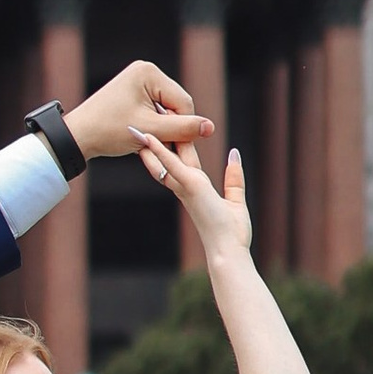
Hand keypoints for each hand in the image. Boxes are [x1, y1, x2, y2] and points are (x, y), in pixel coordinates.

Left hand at [65, 60, 212, 167]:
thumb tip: (211, 127)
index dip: (185, 128)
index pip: (183, 102)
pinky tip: (144, 140)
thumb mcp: (149, 132)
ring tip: (152, 147)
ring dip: (163, 130)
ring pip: (166, 110)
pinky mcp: (133, 92)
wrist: (77, 135)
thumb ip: (182, 129)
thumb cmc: (108, 131)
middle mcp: (145, 71)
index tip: (181, 151)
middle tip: (168, 153)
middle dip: (173, 128)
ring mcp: (139, 80)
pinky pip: (154, 110)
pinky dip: (153, 127)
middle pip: (176, 105)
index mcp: (149, 72)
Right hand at [136, 132, 253, 268]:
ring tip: (136, 126)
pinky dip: (160, 150)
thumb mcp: (236, 199)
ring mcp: (186, 186)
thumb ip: (233, 178)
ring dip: (150, 142)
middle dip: (157, 141)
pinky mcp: (190, 186)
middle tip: (145, 123)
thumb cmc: (233, 233)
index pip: (180, 163)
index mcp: (196, 189)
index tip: (166, 130)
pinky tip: (149, 137)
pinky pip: (172, 164)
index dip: (172, 146)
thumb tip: (233, 154)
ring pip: (164, 160)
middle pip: (167, 159)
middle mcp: (186, 187)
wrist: (228, 250)